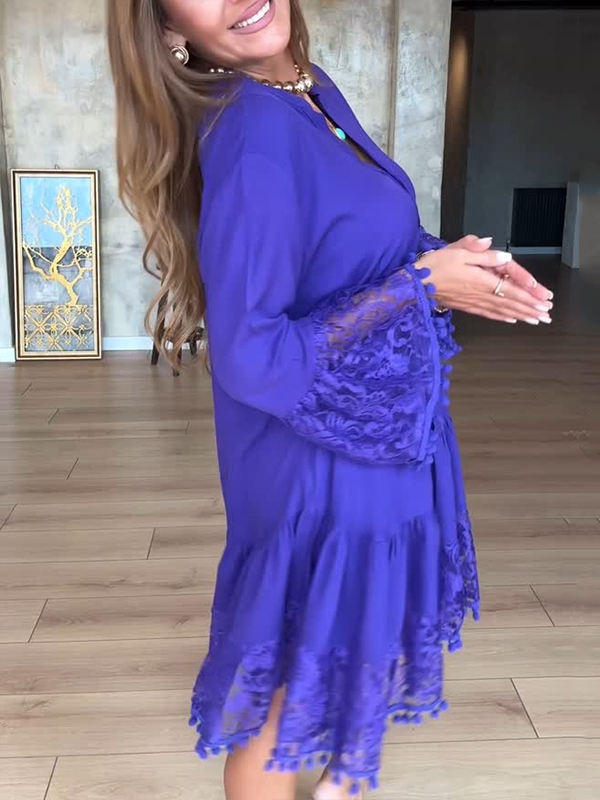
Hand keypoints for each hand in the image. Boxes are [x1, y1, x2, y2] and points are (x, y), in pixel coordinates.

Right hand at [417, 245, 553, 324]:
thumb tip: (503, 255)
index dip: (529, 295)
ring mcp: (473, 302)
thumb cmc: (435, 265)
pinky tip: (512, 319)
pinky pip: (488, 314)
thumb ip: (482, 252)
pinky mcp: (466, 306)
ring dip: (521, 315)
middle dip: (531, 308)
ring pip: (502, 310)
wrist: (414, 284)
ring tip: (536, 320)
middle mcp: (480, 293)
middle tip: (547, 315)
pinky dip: (502, 317)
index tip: (543, 300)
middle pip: (511, 302)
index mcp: (481, 279)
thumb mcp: (458, 251)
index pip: (511, 288)